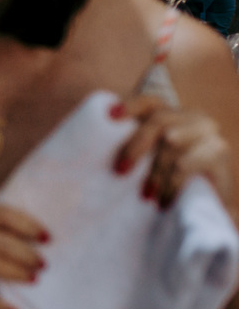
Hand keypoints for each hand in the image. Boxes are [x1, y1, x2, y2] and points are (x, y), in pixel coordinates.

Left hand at [111, 96, 232, 208]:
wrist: (207, 207)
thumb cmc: (171, 182)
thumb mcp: (149, 162)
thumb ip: (132, 147)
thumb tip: (90, 142)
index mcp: (173, 115)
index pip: (150, 101)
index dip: (130, 105)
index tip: (110, 116)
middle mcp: (193, 118)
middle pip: (159, 121)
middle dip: (135, 146)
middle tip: (120, 171)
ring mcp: (209, 134)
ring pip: (171, 142)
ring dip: (153, 172)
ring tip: (146, 194)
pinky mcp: (218, 153)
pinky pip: (186, 163)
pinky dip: (170, 183)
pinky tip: (164, 200)